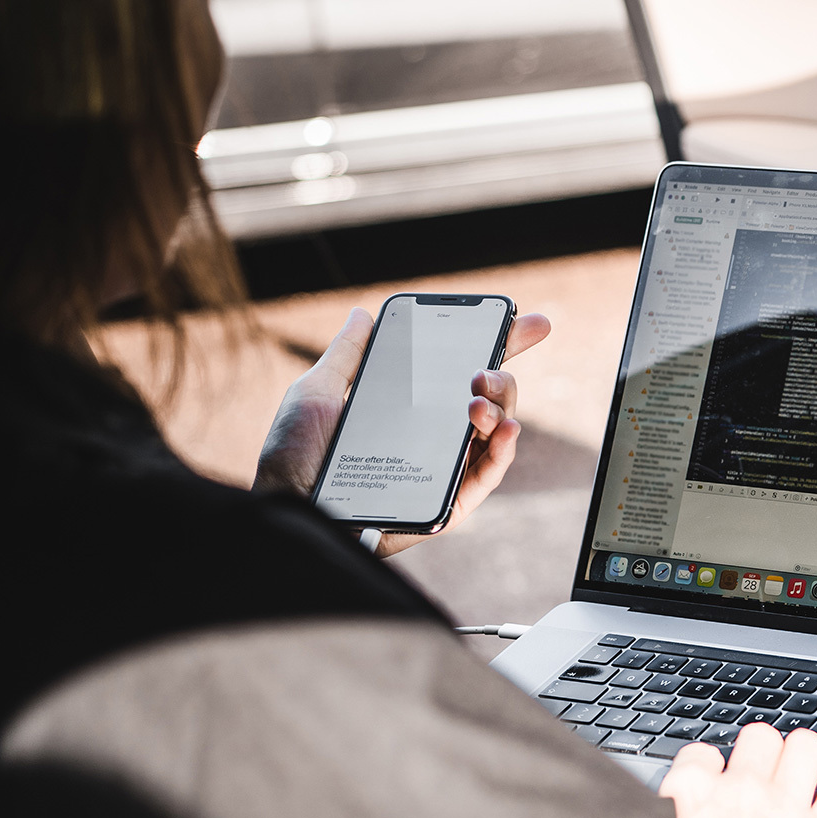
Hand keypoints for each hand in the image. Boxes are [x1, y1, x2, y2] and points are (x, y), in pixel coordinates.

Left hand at [253, 306, 551, 554]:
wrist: (286, 504)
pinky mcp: (448, 503)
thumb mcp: (317, 392)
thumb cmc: (294, 457)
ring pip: (496, 435)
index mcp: (412, 409)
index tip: (530, 323)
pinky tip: (507, 429)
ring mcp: (445, 469)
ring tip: (478, 399)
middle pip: (489, 402)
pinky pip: (488, 475)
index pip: (464, 374)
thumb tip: (365, 314)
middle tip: (483, 371)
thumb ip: (348, 354)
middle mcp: (435, 437)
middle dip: (500, 377)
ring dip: (501, 409)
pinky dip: (504, 450)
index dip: (500, 346)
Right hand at [645, 726, 816, 817]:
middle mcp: (743, 791)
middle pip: (759, 736)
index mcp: (695, 794)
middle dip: (761, 753)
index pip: (702, 752)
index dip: (709, 770)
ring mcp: (787, 809)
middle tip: (762, 778)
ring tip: (800, 779)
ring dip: (803, 760)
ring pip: (806, 746)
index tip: (713, 786)